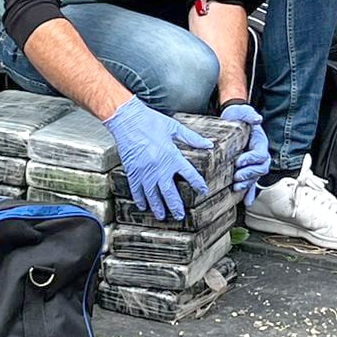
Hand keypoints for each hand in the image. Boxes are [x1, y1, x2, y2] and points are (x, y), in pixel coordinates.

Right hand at [106, 99, 210, 221]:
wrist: (128, 119)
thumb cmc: (151, 121)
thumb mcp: (174, 128)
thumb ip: (192, 138)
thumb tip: (209, 144)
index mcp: (172, 156)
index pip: (190, 175)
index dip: (198, 184)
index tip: (203, 191)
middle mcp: (159, 168)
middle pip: (170, 193)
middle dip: (176, 206)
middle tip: (180, 216)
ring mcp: (145, 172)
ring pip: (152, 195)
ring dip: (158, 207)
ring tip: (162, 217)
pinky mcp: (132, 171)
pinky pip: (136, 190)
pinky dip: (140, 199)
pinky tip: (143, 206)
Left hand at [219, 102, 270, 201]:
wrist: (232, 120)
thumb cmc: (238, 117)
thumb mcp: (243, 112)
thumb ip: (249, 114)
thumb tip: (257, 119)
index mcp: (260, 143)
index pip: (260, 154)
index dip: (251, 159)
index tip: (239, 161)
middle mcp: (259, 155)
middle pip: (260, 169)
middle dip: (248, 174)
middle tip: (236, 176)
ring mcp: (253, 164)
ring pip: (255, 178)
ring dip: (247, 185)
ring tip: (237, 187)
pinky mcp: (246, 169)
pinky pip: (251, 184)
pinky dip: (250, 193)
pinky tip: (246, 201)